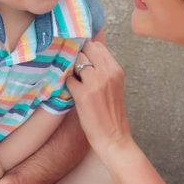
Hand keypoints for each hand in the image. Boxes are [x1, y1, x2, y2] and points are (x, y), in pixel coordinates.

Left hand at [65, 41, 134, 159]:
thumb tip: (87, 55)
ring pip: (76, 61)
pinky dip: (67, 84)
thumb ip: (104, 70)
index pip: (98, 46)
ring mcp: (94, 82)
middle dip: (78, 56)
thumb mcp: (114, 85)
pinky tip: (71, 92)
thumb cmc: (112, 114)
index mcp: (116, 70)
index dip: (87, 50)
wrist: (114, 137)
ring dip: (72, 69)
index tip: (82, 58)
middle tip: (75, 70)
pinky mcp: (82, 94)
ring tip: (74, 82)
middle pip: (86, 49)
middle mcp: (107, 72)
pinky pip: (68, 79)